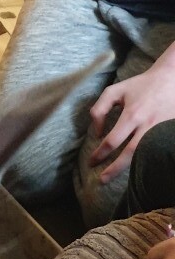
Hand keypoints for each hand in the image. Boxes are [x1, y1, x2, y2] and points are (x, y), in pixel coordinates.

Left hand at [90, 59, 174, 182]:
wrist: (173, 78)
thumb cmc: (141, 85)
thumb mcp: (114, 91)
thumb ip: (99, 110)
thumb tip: (97, 133)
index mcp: (132, 114)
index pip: (112, 141)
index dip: (99, 154)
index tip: (92, 162)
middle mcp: (148, 125)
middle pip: (129, 155)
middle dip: (114, 169)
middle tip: (102, 180)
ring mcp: (161, 131)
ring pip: (145, 156)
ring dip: (131, 169)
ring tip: (118, 178)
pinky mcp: (171, 133)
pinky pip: (157, 152)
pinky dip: (148, 161)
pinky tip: (139, 168)